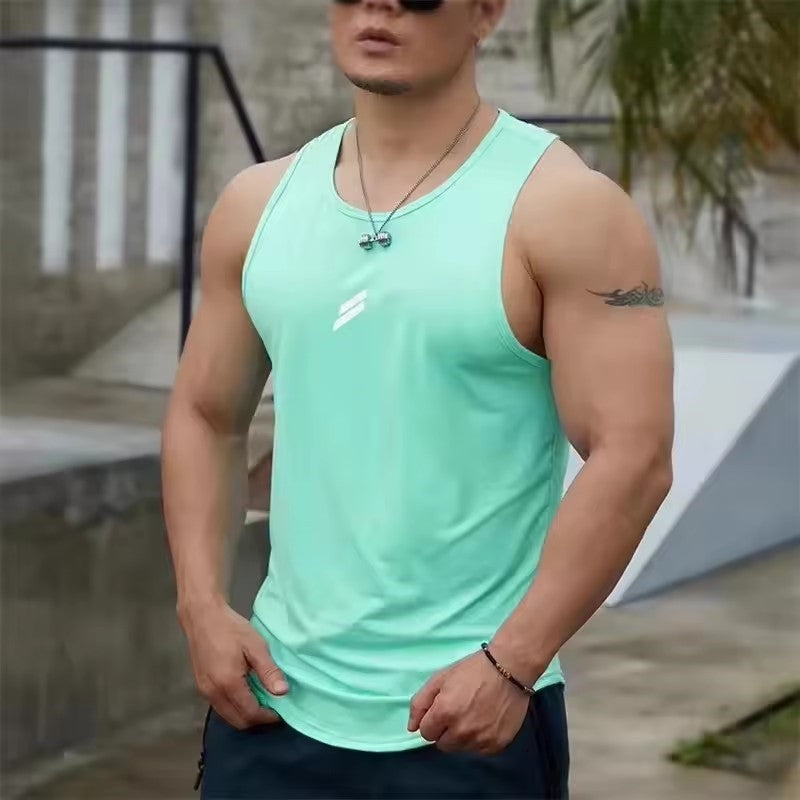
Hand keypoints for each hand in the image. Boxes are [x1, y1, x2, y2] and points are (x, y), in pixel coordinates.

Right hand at [178, 597, 287, 729]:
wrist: (203, 617)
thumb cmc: (231, 628)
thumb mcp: (256, 646)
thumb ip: (269, 671)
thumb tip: (283, 692)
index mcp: (228, 684)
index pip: (251, 714)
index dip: (268, 716)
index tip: (282, 710)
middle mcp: (213, 693)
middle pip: (238, 721)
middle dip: (257, 719)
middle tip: (273, 707)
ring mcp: (205, 692)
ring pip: (228, 716)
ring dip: (245, 714)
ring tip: (261, 698)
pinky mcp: (201, 687)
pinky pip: (220, 707)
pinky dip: (234, 706)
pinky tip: (245, 691)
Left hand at [407, 650, 531, 754]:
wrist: (509, 669)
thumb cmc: (472, 670)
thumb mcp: (440, 678)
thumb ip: (420, 703)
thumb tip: (411, 728)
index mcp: (444, 712)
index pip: (426, 733)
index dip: (432, 721)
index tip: (442, 709)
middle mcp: (461, 731)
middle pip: (442, 744)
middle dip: (445, 730)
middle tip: (458, 711)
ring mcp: (480, 740)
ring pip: (460, 748)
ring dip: (462, 736)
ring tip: (472, 715)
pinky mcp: (496, 745)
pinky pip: (479, 750)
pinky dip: (479, 739)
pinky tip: (485, 721)